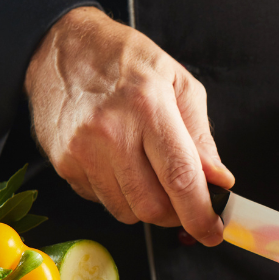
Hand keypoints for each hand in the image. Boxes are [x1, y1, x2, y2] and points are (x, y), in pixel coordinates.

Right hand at [24, 6, 233, 243]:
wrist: (59, 47)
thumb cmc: (125, 60)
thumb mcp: (178, 83)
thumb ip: (200, 137)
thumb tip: (219, 181)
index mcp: (147, 106)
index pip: (180, 178)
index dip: (201, 214)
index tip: (213, 232)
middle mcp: (111, 132)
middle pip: (152, 207)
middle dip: (176, 215)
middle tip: (185, 201)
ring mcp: (81, 151)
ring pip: (126, 212)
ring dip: (147, 206)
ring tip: (150, 174)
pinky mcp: (63, 164)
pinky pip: (102, 202)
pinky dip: (119, 195)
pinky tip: (120, 165)